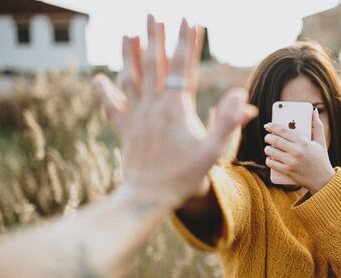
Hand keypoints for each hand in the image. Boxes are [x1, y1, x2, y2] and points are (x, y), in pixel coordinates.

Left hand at [92, 15, 256, 207]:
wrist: (149, 197)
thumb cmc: (185, 176)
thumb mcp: (213, 151)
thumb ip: (228, 122)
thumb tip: (243, 97)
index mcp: (176, 109)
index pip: (184, 68)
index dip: (187, 43)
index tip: (189, 20)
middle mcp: (153, 107)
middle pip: (154, 65)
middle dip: (155, 37)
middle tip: (153, 15)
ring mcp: (136, 117)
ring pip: (131, 78)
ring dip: (129, 54)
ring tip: (129, 33)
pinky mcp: (124, 130)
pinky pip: (112, 106)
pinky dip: (104, 91)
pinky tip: (98, 78)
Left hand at [263, 109, 334, 193]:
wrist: (323, 180)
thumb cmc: (321, 158)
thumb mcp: (321, 141)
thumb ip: (317, 125)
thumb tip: (314, 111)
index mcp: (303, 142)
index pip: (283, 131)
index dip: (273, 127)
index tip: (267, 125)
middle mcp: (296, 152)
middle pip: (275, 140)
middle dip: (268, 137)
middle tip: (268, 137)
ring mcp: (291, 162)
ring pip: (271, 151)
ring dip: (267, 148)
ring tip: (268, 147)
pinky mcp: (287, 171)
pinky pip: (272, 163)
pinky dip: (268, 160)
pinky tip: (269, 158)